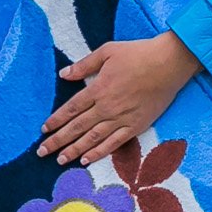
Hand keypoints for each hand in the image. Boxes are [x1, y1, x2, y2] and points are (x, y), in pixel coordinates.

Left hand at [38, 32, 200, 165]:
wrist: (169, 63)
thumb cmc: (139, 54)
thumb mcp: (108, 51)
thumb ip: (84, 65)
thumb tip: (64, 74)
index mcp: (98, 89)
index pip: (71, 109)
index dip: (56, 121)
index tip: (44, 130)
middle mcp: (106, 107)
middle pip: (77, 127)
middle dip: (57, 141)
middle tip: (42, 152)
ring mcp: (121, 119)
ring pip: (92, 139)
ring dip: (74, 150)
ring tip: (59, 160)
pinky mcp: (136, 126)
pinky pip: (114, 143)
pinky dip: (99, 153)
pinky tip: (86, 160)